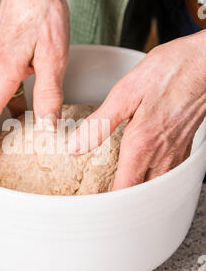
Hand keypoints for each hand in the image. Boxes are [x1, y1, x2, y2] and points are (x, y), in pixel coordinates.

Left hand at [68, 31, 205, 189]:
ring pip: (154, 187)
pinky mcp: (184, 146)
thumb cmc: (169, 72)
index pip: (123, 189)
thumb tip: (76, 146)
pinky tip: (143, 173)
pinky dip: (152, 180)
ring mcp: (175, 152)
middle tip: (102, 203)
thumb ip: (100, 123)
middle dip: (120, 203)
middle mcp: (160, 154)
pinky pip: (167, 174)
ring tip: (119, 192)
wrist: (203, 63)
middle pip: (139, 194)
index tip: (92, 208)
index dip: (107, 204)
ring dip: (137, 193)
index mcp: (142, 144)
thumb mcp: (126, 93)